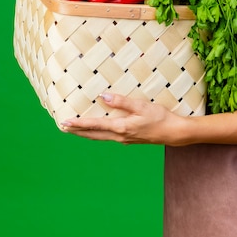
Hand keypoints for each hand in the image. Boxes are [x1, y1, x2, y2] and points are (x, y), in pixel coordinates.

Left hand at [61, 93, 181, 144]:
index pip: (95, 125)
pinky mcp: (129, 139)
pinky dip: (98, 133)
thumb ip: (122, 102)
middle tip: (63, 127)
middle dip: (78, 131)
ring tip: (76, 129)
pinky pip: (108, 137)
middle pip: (93, 134)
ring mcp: (124, 139)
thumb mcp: (141, 106)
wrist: (173, 132)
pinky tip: (98, 129)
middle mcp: (120, 136)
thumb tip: (103, 97)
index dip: (79, 124)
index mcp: (121, 127)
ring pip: (100, 137)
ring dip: (86, 133)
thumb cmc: (159, 117)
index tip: (65, 122)